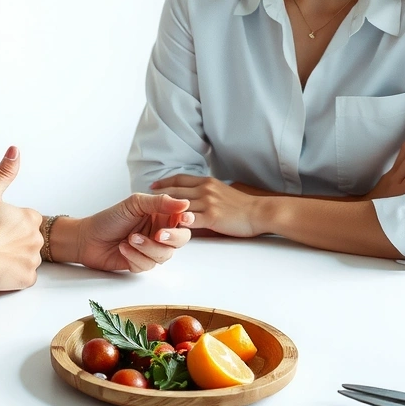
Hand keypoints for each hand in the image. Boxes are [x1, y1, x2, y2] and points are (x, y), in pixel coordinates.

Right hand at [0, 146, 43, 290]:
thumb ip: (4, 173)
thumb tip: (15, 150)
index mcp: (30, 218)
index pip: (26, 221)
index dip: (9, 225)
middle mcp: (36, 238)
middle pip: (27, 240)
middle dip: (13, 242)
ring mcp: (33, 260)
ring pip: (25, 258)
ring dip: (13, 258)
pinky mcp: (27, 279)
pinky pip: (23, 277)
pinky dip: (12, 275)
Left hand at [61, 193, 193, 272]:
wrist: (87, 238)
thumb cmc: (109, 218)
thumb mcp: (134, 204)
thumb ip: (160, 202)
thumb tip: (184, 203)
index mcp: (159, 215)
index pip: (182, 219)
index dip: (187, 220)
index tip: (184, 219)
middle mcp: (158, 233)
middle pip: (180, 240)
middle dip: (171, 238)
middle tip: (158, 235)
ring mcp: (150, 250)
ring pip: (164, 255)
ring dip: (147, 248)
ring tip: (130, 239)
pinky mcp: (141, 264)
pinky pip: (148, 265)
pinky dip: (135, 257)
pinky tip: (123, 248)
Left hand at [149, 175, 263, 236]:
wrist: (260, 212)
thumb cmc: (243, 206)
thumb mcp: (222, 191)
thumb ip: (207, 193)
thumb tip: (194, 197)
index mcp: (206, 182)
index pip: (180, 179)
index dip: (165, 182)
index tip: (153, 185)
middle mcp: (205, 189)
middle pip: (175, 190)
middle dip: (158, 195)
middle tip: (143, 200)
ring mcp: (208, 202)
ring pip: (179, 204)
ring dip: (162, 210)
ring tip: (148, 215)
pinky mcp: (212, 216)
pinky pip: (190, 219)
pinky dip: (177, 222)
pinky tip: (166, 226)